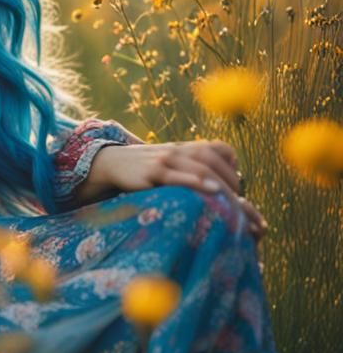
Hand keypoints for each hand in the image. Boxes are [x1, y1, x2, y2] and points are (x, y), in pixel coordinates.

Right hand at [93, 141, 268, 240]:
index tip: (238, 187)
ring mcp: (165, 160)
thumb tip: (219, 189)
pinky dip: (197, 182)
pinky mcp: (152, 172)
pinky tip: (211, 190)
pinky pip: (178, 175)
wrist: (112, 163)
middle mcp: (178, 150)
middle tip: (241, 205)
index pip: (218, 148)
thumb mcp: (170, 164)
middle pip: (212, 159)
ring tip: (235, 202)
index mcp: (185, 148)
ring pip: (200, 167)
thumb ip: (191, 170)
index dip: (232, 164)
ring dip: (221, 183)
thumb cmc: (145, 169)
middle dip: (231, 180)